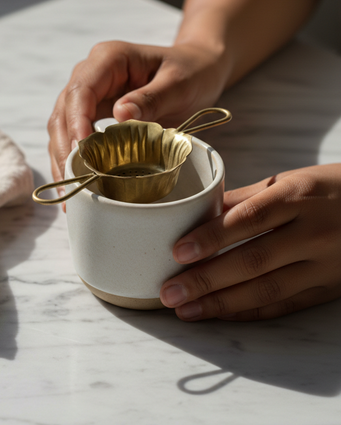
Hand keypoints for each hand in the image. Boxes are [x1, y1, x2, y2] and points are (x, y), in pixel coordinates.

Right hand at [47, 39, 226, 188]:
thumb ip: (152, 98)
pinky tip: (77, 182)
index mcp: (109, 58)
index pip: (81, 91)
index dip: (77, 123)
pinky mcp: (94, 113)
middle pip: (64, 111)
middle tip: (73, 181)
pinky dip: (73, 159)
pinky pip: (75, 135)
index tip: (81, 151)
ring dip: (63, 158)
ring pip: (63, 126)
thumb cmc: (191, 72)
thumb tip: (119, 115)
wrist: (197, 70)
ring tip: (69, 192)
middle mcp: (92, 74)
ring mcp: (91, 94)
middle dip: (65, 147)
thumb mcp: (179, 83)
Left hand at [160, 163, 340, 320]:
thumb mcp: (289, 181)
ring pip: (267, 290)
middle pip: (253, 261)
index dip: (211, 237)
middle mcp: (313, 233)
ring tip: (185, 310)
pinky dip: (249, 312)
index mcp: (298, 197)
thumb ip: (245, 199)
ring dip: (221, 303)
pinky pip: (284, 305)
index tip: (177, 252)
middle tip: (169, 292)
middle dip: (206, 279)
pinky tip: (220, 314)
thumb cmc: (328, 189)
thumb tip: (200, 213)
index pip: (248, 219)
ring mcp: (324, 265)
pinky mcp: (328, 289)